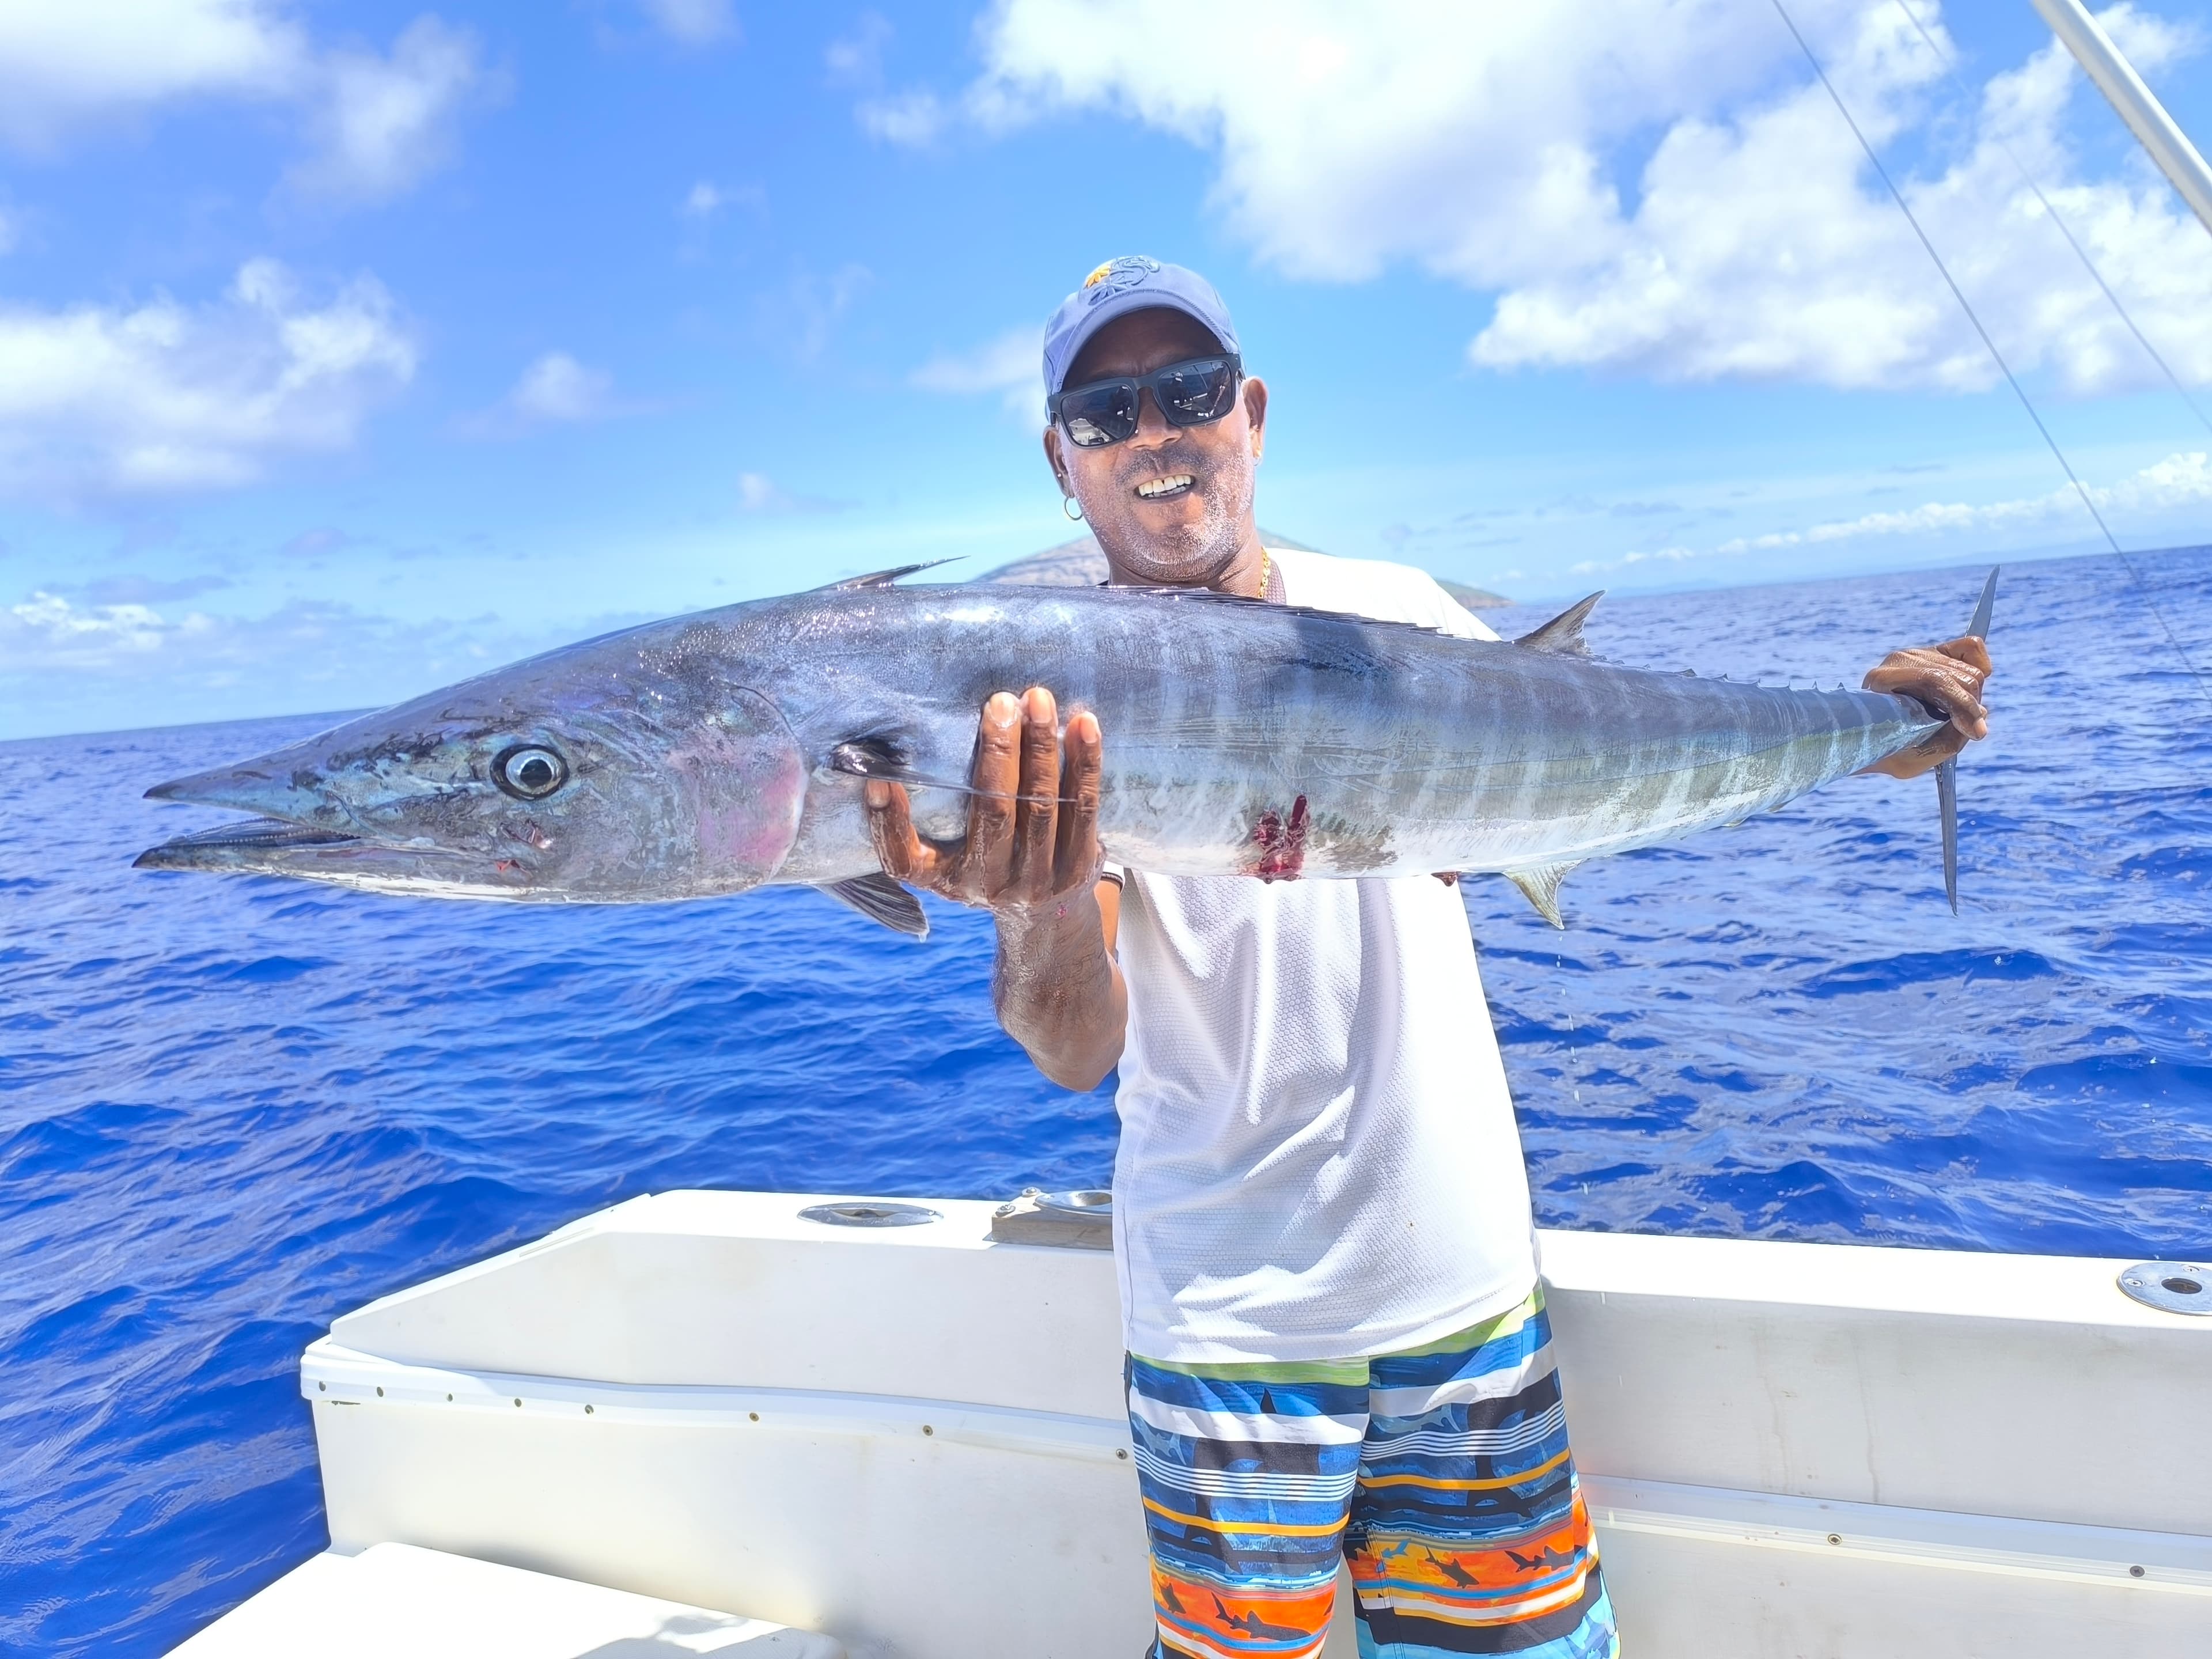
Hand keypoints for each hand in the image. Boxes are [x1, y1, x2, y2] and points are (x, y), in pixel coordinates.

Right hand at [864, 687, 1103, 909]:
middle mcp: (995, 882)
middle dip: (999, 752)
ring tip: (1039, 700)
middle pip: (996, 810)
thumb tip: (874, 779)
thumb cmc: (975, 871)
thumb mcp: (934, 867)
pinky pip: (1084, 806)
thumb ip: (901, 831)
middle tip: (1000, 702)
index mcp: (950, 879)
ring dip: (1043, 748)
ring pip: (1044, 804)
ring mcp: (1042, 876)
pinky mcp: (1080, 863)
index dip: (888, 824)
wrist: (1041, 919)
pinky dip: (1086, 764)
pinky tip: (1084, 724)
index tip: (880, 780)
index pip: (907, 859)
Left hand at [1860, 635, 1991, 779]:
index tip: (1976, 733)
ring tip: (1958, 717)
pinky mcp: (1934, 651)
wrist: (1872, 734)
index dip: (1961, 705)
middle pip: (1958, 676)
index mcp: (1882, 680)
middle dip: (1969, 708)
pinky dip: (1981, 670)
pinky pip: (1972, 647)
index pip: (1934, 679)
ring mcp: (1917, 653)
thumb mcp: (1908, 760)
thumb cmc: (1887, 749)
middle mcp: (1899, 660)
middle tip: (1965, 730)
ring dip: (1973, 699)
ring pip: (1971, 670)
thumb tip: (1981, 718)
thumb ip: (1945, 742)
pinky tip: (1969, 693)